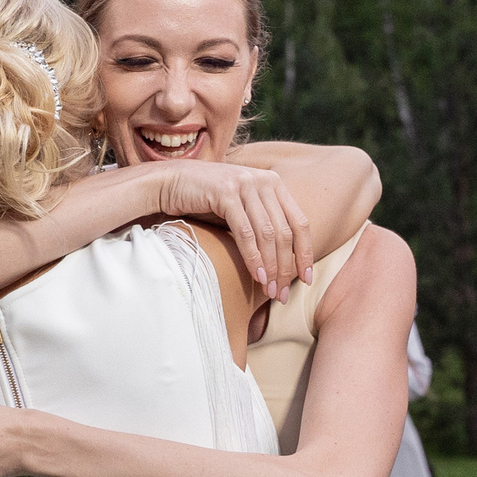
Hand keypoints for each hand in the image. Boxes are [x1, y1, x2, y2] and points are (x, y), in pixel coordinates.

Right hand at [145, 161, 314, 296]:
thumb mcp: (241, 210)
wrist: (169, 183)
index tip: (306, 279)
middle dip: (286, 268)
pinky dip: (253, 257)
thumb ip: (263, 225)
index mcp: (274, 183)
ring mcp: (246, 185)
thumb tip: (285, 261)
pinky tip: (257, 276)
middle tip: (283, 295)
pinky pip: (246, 232)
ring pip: (269, 234)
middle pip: (286, 232)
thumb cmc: (205, 202)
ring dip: (271, 267)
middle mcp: (264, 181)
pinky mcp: (226, 193)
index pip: (300, 222)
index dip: (306, 253)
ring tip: (271, 292)